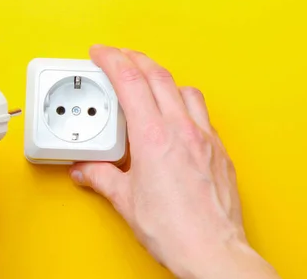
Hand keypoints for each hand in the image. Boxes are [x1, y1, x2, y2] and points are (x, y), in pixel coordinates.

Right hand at [70, 46, 278, 278]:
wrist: (213, 253)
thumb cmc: (174, 231)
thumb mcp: (126, 202)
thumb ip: (102, 178)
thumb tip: (87, 170)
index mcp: (154, 137)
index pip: (129, 80)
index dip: (112, 59)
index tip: (101, 53)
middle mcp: (182, 130)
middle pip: (157, 75)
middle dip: (135, 58)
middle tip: (120, 56)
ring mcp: (205, 138)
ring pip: (185, 89)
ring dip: (163, 79)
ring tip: (149, 83)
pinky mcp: (219, 151)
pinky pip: (202, 113)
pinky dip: (185, 105)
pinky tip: (176, 118)